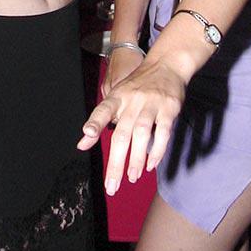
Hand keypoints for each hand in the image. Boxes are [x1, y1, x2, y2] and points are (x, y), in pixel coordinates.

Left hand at [78, 57, 185, 194]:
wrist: (166, 65)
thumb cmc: (138, 86)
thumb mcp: (117, 97)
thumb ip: (100, 121)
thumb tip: (82, 144)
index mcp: (117, 97)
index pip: (103, 110)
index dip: (95, 122)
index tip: (87, 135)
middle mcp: (132, 100)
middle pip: (122, 133)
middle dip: (116, 162)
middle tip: (112, 186)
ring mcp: (151, 104)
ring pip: (141, 134)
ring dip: (136, 159)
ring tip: (131, 177)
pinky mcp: (168, 108)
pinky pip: (162, 132)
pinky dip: (157, 151)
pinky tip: (151, 165)